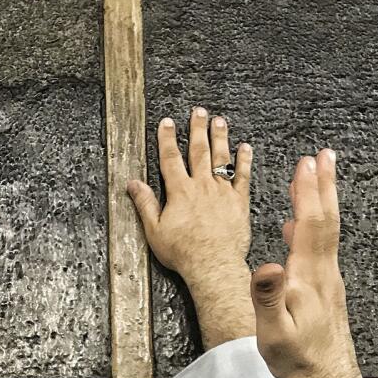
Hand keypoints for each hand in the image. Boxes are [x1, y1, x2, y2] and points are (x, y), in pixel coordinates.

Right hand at [127, 108, 253, 347]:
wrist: (213, 265)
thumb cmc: (183, 253)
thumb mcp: (155, 231)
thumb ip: (145, 204)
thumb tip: (133, 185)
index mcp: (179, 192)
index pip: (170, 159)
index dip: (167, 139)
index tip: (167, 123)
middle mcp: (202, 187)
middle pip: (198, 151)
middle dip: (196, 129)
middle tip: (198, 111)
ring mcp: (222, 193)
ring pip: (221, 158)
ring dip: (220, 137)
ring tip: (219, 121)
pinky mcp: (239, 203)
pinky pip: (243, 177)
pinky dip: (244, 161)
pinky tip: (245, 147)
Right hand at [250, 150, 377, 377]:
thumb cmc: (295, 358)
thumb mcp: (273, 330)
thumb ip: (268, 296)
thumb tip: (267, 264)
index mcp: (308, 276)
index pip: (310, 225)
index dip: (307, 193)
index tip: (306, 163)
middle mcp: (324, 272)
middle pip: (325, 220)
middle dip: (322, 186)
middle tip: (323, 156)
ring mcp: (328, 280)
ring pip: (327, 232)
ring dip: (321, 202)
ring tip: (316, 179)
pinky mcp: (326, 290)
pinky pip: (321, 248)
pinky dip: (313, 228)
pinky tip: (297, 230)